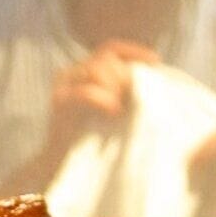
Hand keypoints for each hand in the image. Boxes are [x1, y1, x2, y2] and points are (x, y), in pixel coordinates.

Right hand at [48, 41, 162, 135]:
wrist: (62, 167)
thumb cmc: (92, 141)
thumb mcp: (113, 110)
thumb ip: (125, 91)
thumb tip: (153, 80)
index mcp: (83, 72)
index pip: (110, 49)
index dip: (134, 52)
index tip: (156, 61)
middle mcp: (70, 74)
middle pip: (105, 58)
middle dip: (126, 75)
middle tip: (135, 98)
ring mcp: (62, 87)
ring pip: (96, 69)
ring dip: (115, 87)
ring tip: (121, 109)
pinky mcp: (59, 104)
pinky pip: (86, 91)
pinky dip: (104, 99)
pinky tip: (114, 112)